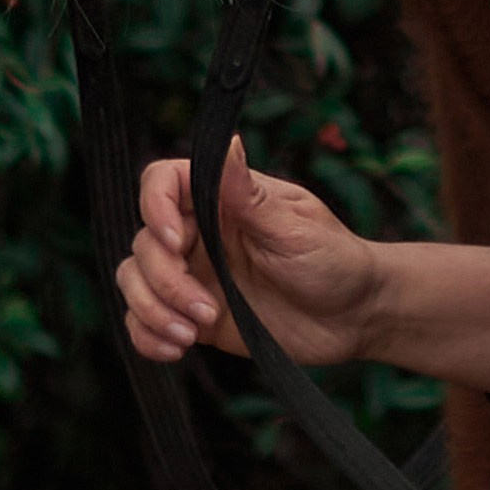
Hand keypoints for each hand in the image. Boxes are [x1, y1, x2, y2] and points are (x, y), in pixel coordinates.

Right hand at [116, 142, 378, 368]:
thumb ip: (249, 195)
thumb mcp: (294, 228)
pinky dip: (147, 335)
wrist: (355, 318)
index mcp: (223, 200)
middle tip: (206, 308)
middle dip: (164, 279)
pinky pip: (145, 320)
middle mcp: (201, 234)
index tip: (177, 241)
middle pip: (144, 241)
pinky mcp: (193, 315)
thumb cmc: (335, 260)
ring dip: (153, 309)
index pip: (163, 182)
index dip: (154, 207)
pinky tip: (177, 348)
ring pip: (135, 280)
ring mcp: (195, 275)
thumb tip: (227, 141)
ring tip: (193, 333)